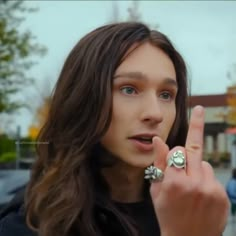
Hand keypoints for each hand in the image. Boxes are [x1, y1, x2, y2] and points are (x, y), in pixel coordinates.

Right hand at [150, 106, 228, 235]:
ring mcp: (210, 190)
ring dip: (196, 167)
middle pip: (193, 150)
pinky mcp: (221, 195)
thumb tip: (159, 140)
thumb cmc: (167, 213)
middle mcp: (194, 184)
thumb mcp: (155, 189)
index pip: (178, 150)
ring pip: (203, 163)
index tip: (198, 111)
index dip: (174, 151)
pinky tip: (200, 193)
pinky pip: (211, 176)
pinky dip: (205, 179)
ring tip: (190, 184)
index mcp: (174, 182)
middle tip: (200, 109)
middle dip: (192, 139)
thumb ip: (158, 163)